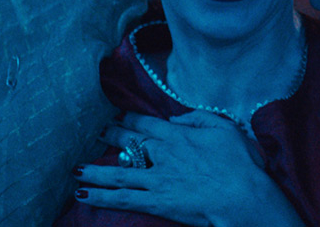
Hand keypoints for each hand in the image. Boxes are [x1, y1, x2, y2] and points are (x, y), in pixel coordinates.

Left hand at [75, 110, 304, 226]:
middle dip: (111, 138)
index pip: (147, 124)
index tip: (120, 117)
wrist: (242, 196)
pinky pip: (122, 199)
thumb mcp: (225, 129)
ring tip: (76, 169)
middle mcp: (163, 155)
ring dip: (95, 170)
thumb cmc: (240, 163)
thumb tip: (177, 118)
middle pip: (130, 145)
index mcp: (179, 136)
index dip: (131, 120)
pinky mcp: (155, 202)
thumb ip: (199, 119)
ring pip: (118, 173)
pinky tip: (84, 194)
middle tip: (97, 133)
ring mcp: (156, 180)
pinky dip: (101, 196)